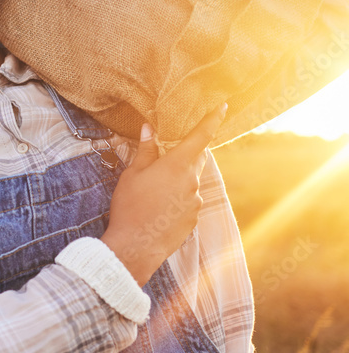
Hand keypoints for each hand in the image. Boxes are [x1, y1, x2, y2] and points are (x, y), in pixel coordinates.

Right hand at [101, 104, 227, 285]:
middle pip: (195, 160)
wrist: (135, 246)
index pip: (200, 137)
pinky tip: (157, 209)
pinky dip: (175, 200)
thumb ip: (145, 150)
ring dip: (176, 181)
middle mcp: (192, 181)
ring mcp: (195, 202)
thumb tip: (148, 128)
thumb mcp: (132, 174)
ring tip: (152, 193)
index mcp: (177, 165)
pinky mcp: (193, 219)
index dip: (212, 120)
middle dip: (183, 156)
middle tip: (164, 160)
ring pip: (189, 182)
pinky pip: (188, 201)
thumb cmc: (130, 206)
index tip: (223, 106)